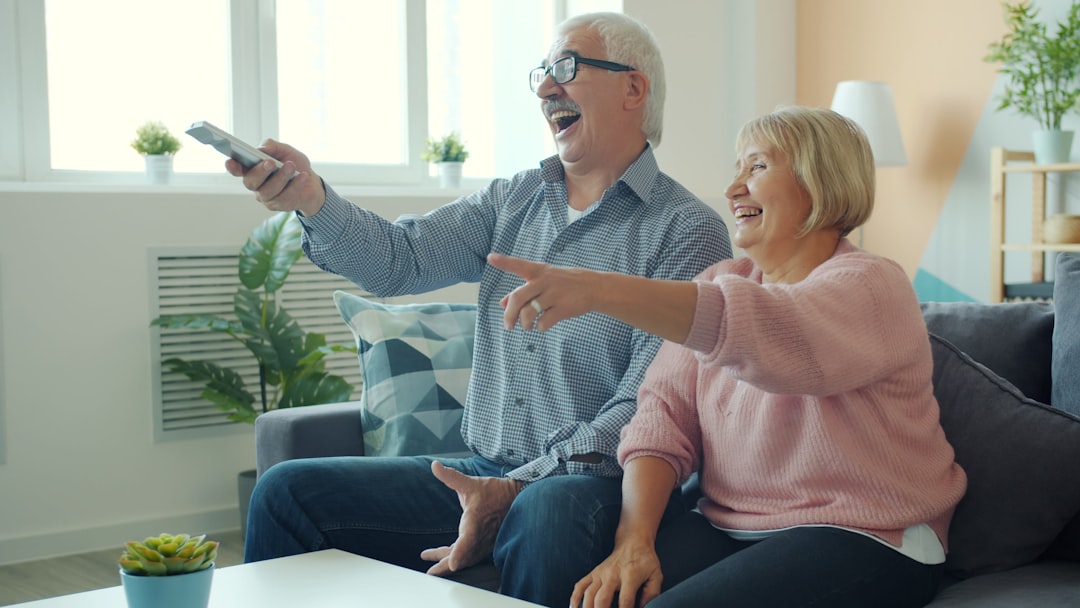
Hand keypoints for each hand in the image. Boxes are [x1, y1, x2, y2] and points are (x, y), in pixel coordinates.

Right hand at [225, 139, 325, 216]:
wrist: (312, 183)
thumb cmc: (294, 164)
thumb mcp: (285, 150)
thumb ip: (272, 146)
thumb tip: (261, 149)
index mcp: (252, 168)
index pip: (237, 169)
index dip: (232, 167)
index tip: (230, 162)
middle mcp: (256, 184)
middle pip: (251, 182)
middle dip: (260, 171)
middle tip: (270, 162)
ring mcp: (266, 197)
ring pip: (268, 191)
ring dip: (281, 177)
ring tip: (291, 166)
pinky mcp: (279, 206)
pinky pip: (285, 197)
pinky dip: (295, 185)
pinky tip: (302, 176)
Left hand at [420, 461, 521, 575]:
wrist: (517, 497)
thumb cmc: (494, 491)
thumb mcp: (470, 482)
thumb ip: (451, 476)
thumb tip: (434, 465)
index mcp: (475, 521)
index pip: (467, 540)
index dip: (459, 553)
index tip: (452, 564)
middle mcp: (481, 535)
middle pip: (463, 556)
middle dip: (445, 565)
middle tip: (431, 572)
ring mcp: (485, 542)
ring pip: (466, 558)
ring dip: (449, 562)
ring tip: (434, 567)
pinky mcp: (487, 544)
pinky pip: (471, 556)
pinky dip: (460, 559)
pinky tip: (449, 557)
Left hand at [487, 252, 600, 330]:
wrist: (594, 287)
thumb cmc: (564, 284)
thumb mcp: (544, 281)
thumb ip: (523, 291)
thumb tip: (502, 303)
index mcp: (539, 271)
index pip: (519, 265)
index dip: (504, 262)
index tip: (490, 258)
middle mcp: (545, 281)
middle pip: (518, 298)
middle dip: (509, 315)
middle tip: (508, 325)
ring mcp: (555, 295)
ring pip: (529, 313)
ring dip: (525, 324)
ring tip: (528, 325)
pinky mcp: (563, 308)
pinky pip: (543, 323)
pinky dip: (540, 328)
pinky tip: (543, 324)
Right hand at [570, 541, 662, 607]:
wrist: (633, 541)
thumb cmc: (645, 560)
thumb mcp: (656, 576)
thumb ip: (652, 595)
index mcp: (630, 576)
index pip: (625, 602)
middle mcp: (612, 574)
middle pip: (602, 599)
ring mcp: (600, 573)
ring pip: (588, 594)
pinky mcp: (593, 572)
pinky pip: (580, 586)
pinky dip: (575, 598)